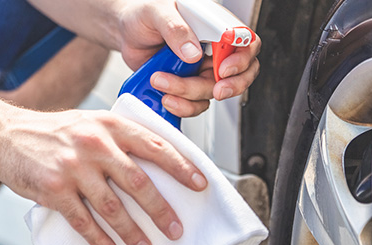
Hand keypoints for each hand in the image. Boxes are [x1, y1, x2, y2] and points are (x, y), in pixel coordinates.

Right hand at [0, 108, 207, 244]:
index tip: (200, 185)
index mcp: (110, 126)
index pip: (156, 146)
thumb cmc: (55, 132)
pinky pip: (84, 222)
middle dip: (161, 210)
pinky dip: (100, 240)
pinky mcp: (54, 190)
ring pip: (113, 207)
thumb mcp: (92, 123)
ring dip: (133, 232)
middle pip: (139, 183)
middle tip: (176, 229)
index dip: (181, 167)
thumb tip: (159, 162)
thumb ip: (121, 138)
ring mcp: (74, 168)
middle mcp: (95, 145)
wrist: (4, 134)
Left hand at [116, 0, 260, 116]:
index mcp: (214, 26)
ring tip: (161, 81)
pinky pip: (195, 104)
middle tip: (216, 91)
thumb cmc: (144, 14)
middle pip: (241, 73)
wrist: (125, 33)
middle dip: (231, 86)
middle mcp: (213, 49)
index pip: (246, 42)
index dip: (242, 59)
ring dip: (190, 94)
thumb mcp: (157, 12)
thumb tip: (193, 52)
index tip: (224, 69)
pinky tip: (165, 96)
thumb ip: (175, 28)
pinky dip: (182, 106)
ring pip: (213, 92)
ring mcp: (202, 70)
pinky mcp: (188, 86)